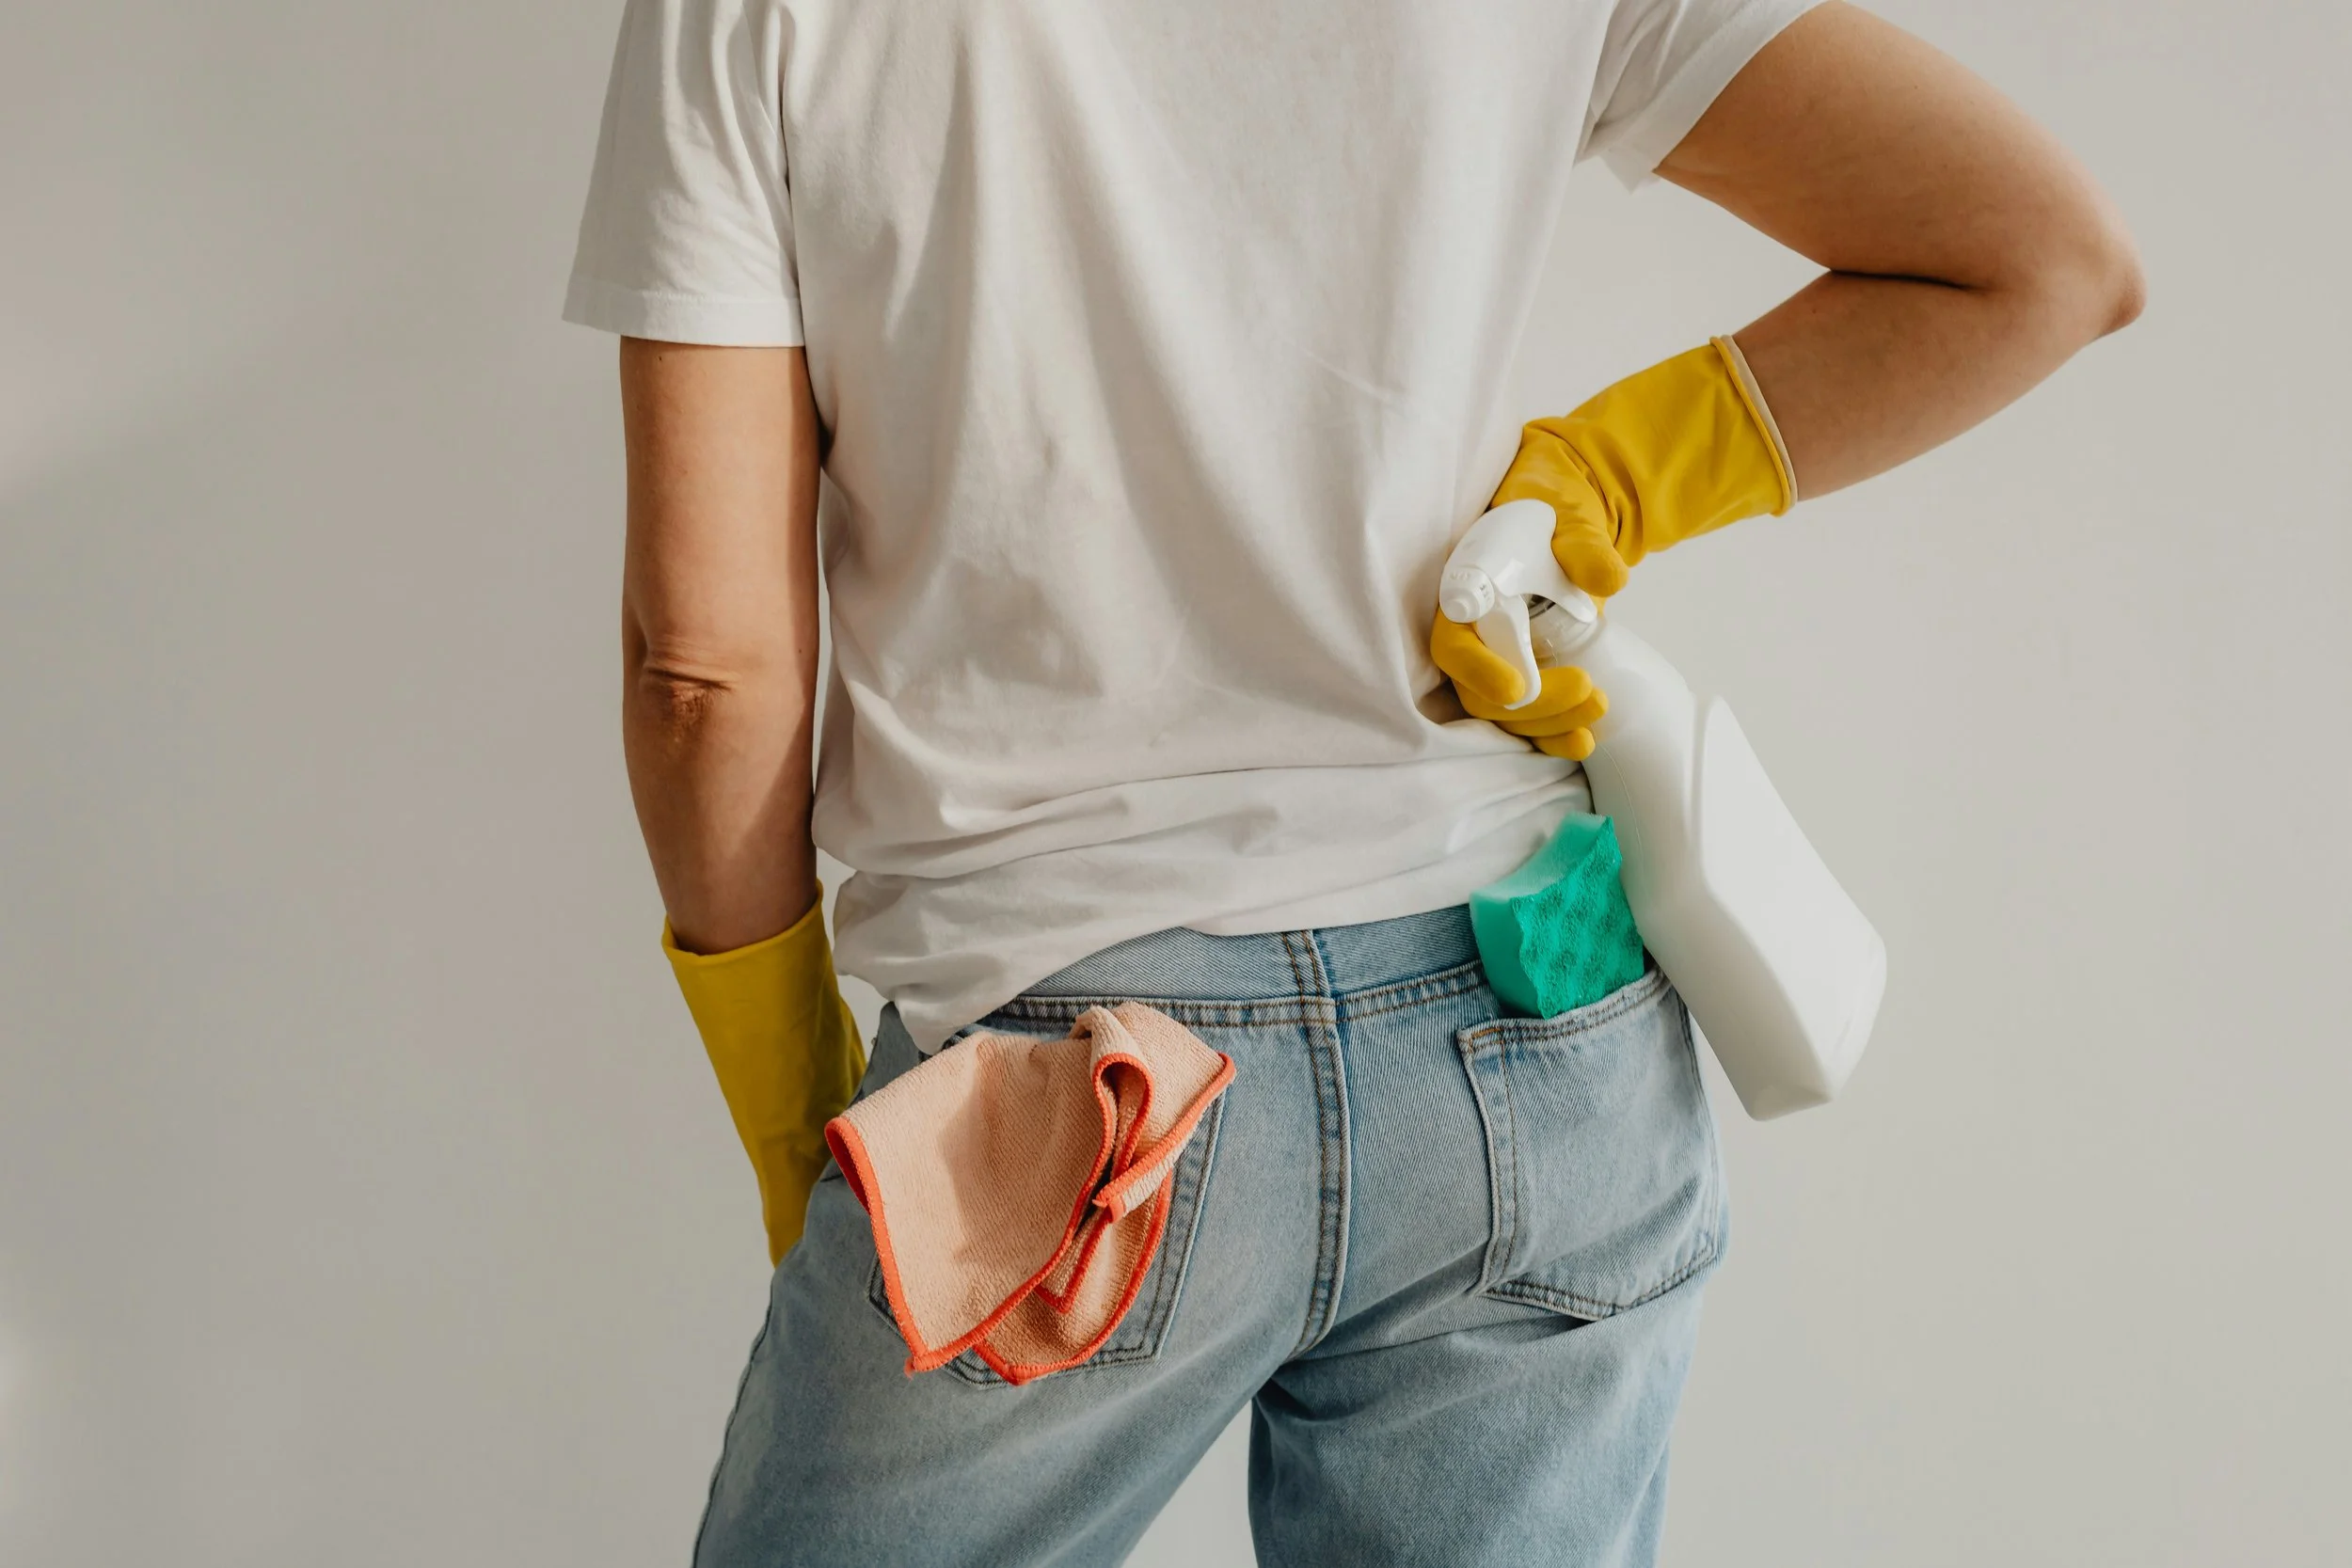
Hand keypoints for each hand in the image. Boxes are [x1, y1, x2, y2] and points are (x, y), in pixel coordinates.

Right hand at [1428, 438, 1627, 760]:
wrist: (1569, 520)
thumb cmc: (1558, 511)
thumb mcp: (1572, 516)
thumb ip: (1583, 543)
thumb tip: (1608, 579)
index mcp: (1468, 592)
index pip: (1454, 644)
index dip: (1479, 670)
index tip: (1518, 686)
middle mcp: (1473, 635)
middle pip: (1478, 693)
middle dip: (1534, 704)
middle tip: (1587, 690)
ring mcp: (1495, 659)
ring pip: (1503, 714)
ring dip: (1548, 723)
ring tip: (1599, 707)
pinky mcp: (1522, 675)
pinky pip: (1525, 720)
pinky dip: (1551, 737)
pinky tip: (1584, 741)